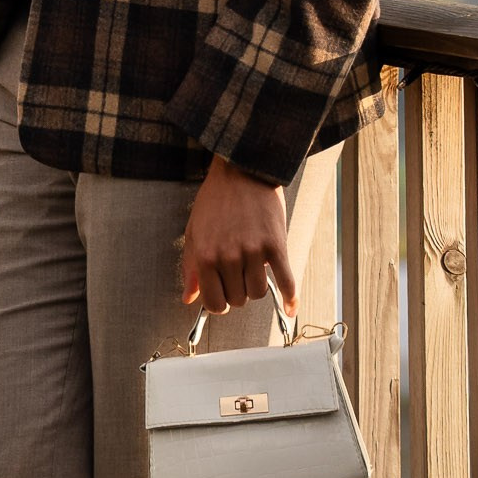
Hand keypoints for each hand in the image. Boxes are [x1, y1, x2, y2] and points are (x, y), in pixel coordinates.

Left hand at [180, 155, 294, 318]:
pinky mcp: (276, 245)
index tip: (222, 295)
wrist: (241, 170)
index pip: (214, 302)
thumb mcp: (194, 231)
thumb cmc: (215, 199)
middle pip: (238, 299)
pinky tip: (290, 308)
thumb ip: (191, 267)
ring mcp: (254, 252)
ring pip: (258, 293)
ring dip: (256, 288)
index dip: (219, 302)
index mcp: (205, 255)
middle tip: (237, 277)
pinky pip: (286, 281)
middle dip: (237, 292)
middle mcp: (228, 257)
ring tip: (253, 272)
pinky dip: (290, 298)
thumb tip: (188, 298)